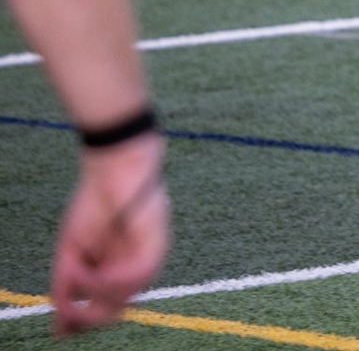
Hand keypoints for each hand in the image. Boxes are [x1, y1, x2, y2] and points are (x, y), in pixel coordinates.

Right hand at [50, 133, 169, 334]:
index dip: (81, 323)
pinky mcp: (157, 246)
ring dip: (94, 295)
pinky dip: (107, 281)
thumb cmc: (92, 204)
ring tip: (76, 275)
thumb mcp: (72, 251)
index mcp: (115, 271)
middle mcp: (134, 269)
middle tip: (66, 320)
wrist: (113, 168)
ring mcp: (148, 259)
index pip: (104, 309)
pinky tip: (90, 272)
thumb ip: (67, 286)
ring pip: (124, 299)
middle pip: (114, 311)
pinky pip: (135, 277)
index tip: (60, 333)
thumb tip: (61, 324)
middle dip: (87, 320)